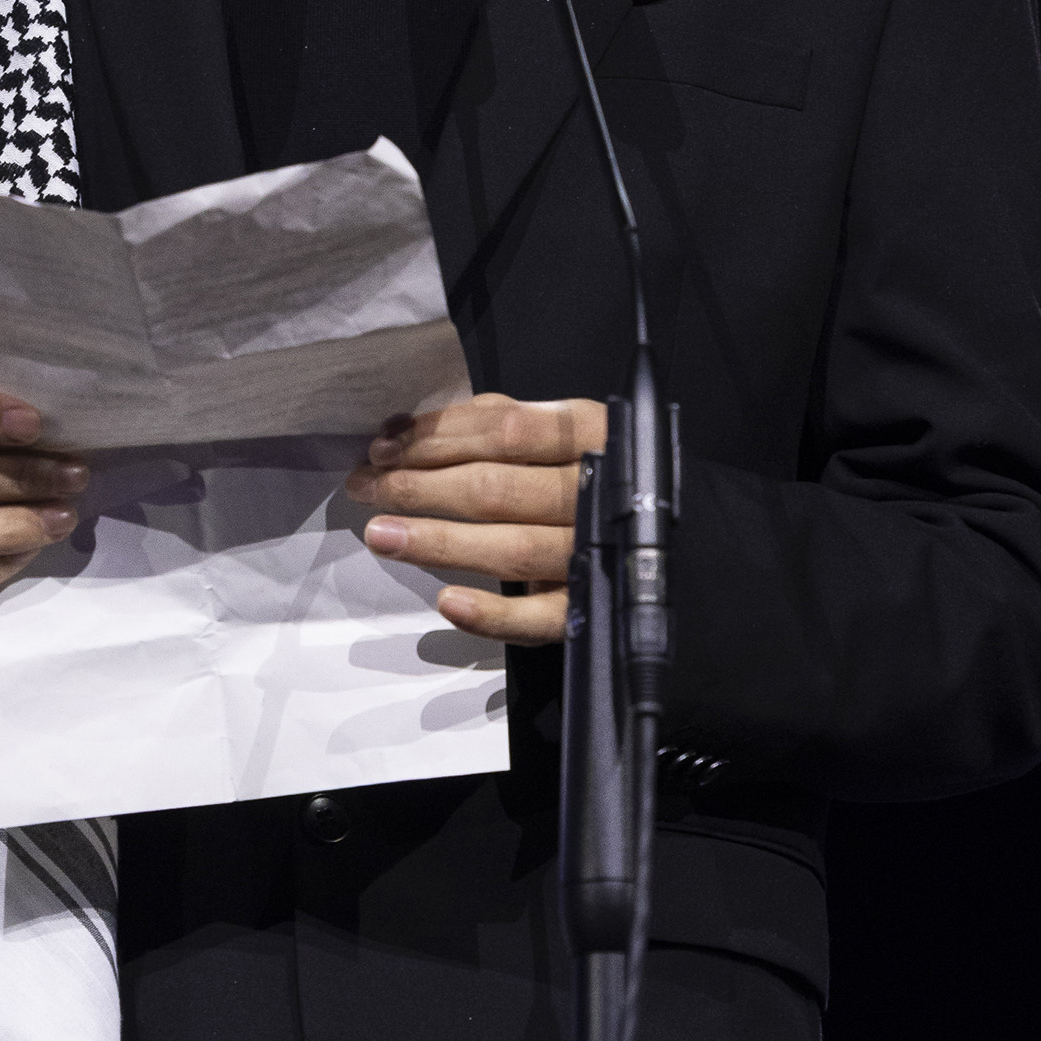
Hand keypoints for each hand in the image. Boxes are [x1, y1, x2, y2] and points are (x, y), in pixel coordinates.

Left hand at [345, 393, 608, 647]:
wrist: (677, 537)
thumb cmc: (594, 472)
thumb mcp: (559, 430)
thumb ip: (495, 423)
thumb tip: (408, 429)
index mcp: (592, 434)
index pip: (505, 432)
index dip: (437, 438)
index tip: (382, 447)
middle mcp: (597, 492)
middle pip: (497, 489)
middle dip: (420, 488)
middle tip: (364, 488)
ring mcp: (597, 553)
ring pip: (512, 549)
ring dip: (439, 542)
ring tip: (379, 535)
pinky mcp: (592, 607)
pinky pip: (541, 617)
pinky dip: (494, 614)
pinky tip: (446, 601)